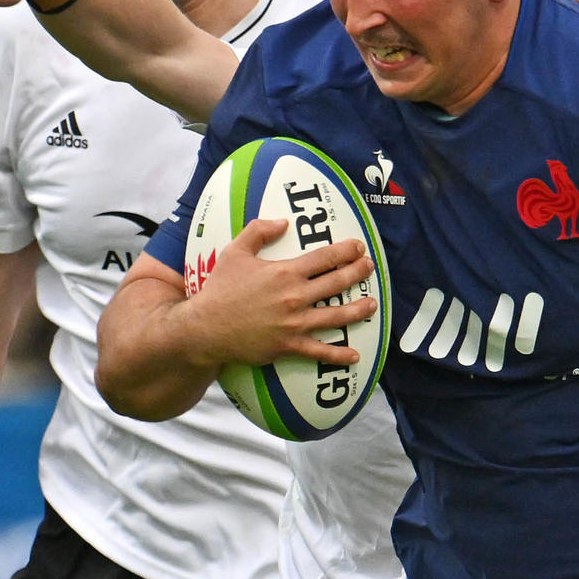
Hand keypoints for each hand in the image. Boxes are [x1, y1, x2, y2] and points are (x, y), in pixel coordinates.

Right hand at [184, 215, 376, 364]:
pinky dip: (338, 355)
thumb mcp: (235, 252)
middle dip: (357, 273)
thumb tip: (283, 222)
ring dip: (358, 310)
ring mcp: (295, 323)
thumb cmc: (220, 289)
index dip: (345, 251)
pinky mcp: (289, 346)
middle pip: (336, 282)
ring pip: (336, 315)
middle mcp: (295, 297)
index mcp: (285, 272)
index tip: (358, 247)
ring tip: (373, 304)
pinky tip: (355, 356)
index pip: (324, 258)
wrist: (206, 327)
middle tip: (370, 267)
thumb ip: (258, 231)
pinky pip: (319, 351)